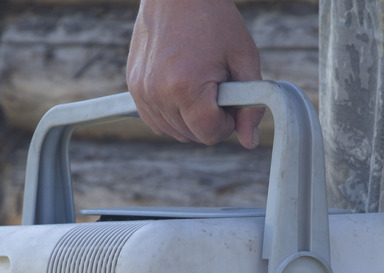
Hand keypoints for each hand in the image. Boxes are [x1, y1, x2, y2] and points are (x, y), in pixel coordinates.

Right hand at [126, 0, 263, 148]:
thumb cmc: (214, 20)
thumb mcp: (243, 58)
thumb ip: (250, 103)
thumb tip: (249, 142)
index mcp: (186, 87)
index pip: (210, 134)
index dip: (228, 122)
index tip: (232, 101)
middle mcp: (158, 93)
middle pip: (191, 136)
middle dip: (209, 121)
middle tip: (217, 88)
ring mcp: (142, 91)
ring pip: (173, 131)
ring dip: (190, 119)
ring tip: (200, 86)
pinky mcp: (133, 87)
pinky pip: (155, 120)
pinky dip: (171, 114)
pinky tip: (182, 90)